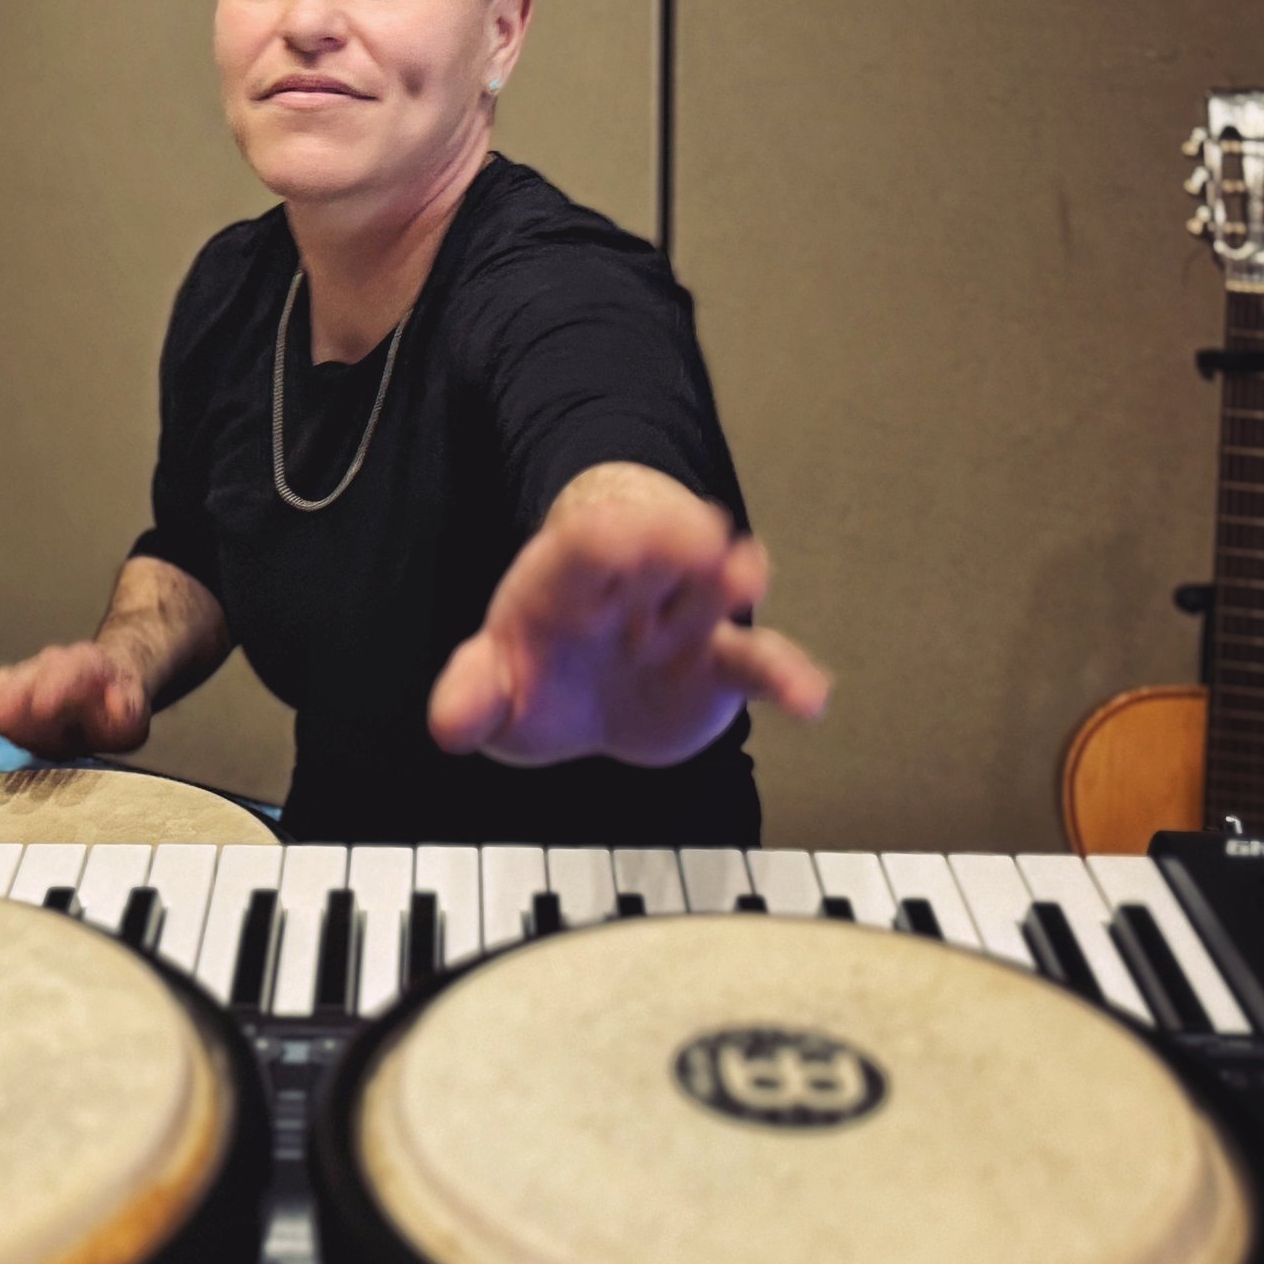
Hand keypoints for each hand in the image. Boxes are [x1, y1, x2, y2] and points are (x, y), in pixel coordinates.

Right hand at [0, 642, 153, 758]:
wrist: (99, 685)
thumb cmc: (110, 707)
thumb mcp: (131, 713)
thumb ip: (126, 711)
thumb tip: (116, 705)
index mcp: (85, 668)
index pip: (72, 671)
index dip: (57, 687)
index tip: (43, 703)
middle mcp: (48, 668)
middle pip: (29, 678)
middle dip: (13, 695)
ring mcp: (21, 683)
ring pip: (2, 687)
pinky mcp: (0, 703)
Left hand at [428, 465, 828, 767]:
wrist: (580, 698)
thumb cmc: (532, 681)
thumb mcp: (491, 693)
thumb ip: (472, 699)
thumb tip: (452, 723)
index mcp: (562, 587)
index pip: (580, 550)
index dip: (599, 542)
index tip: (617, 540)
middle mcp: (628, 593)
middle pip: (656, 555)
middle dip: (676, 544)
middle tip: (701, 540)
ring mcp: (678, 626)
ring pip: (710, 595)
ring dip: (729, 582)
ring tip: (747, 575)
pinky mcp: (716, 669)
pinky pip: (756, 666)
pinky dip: (787, 678)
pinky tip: (812, 699)